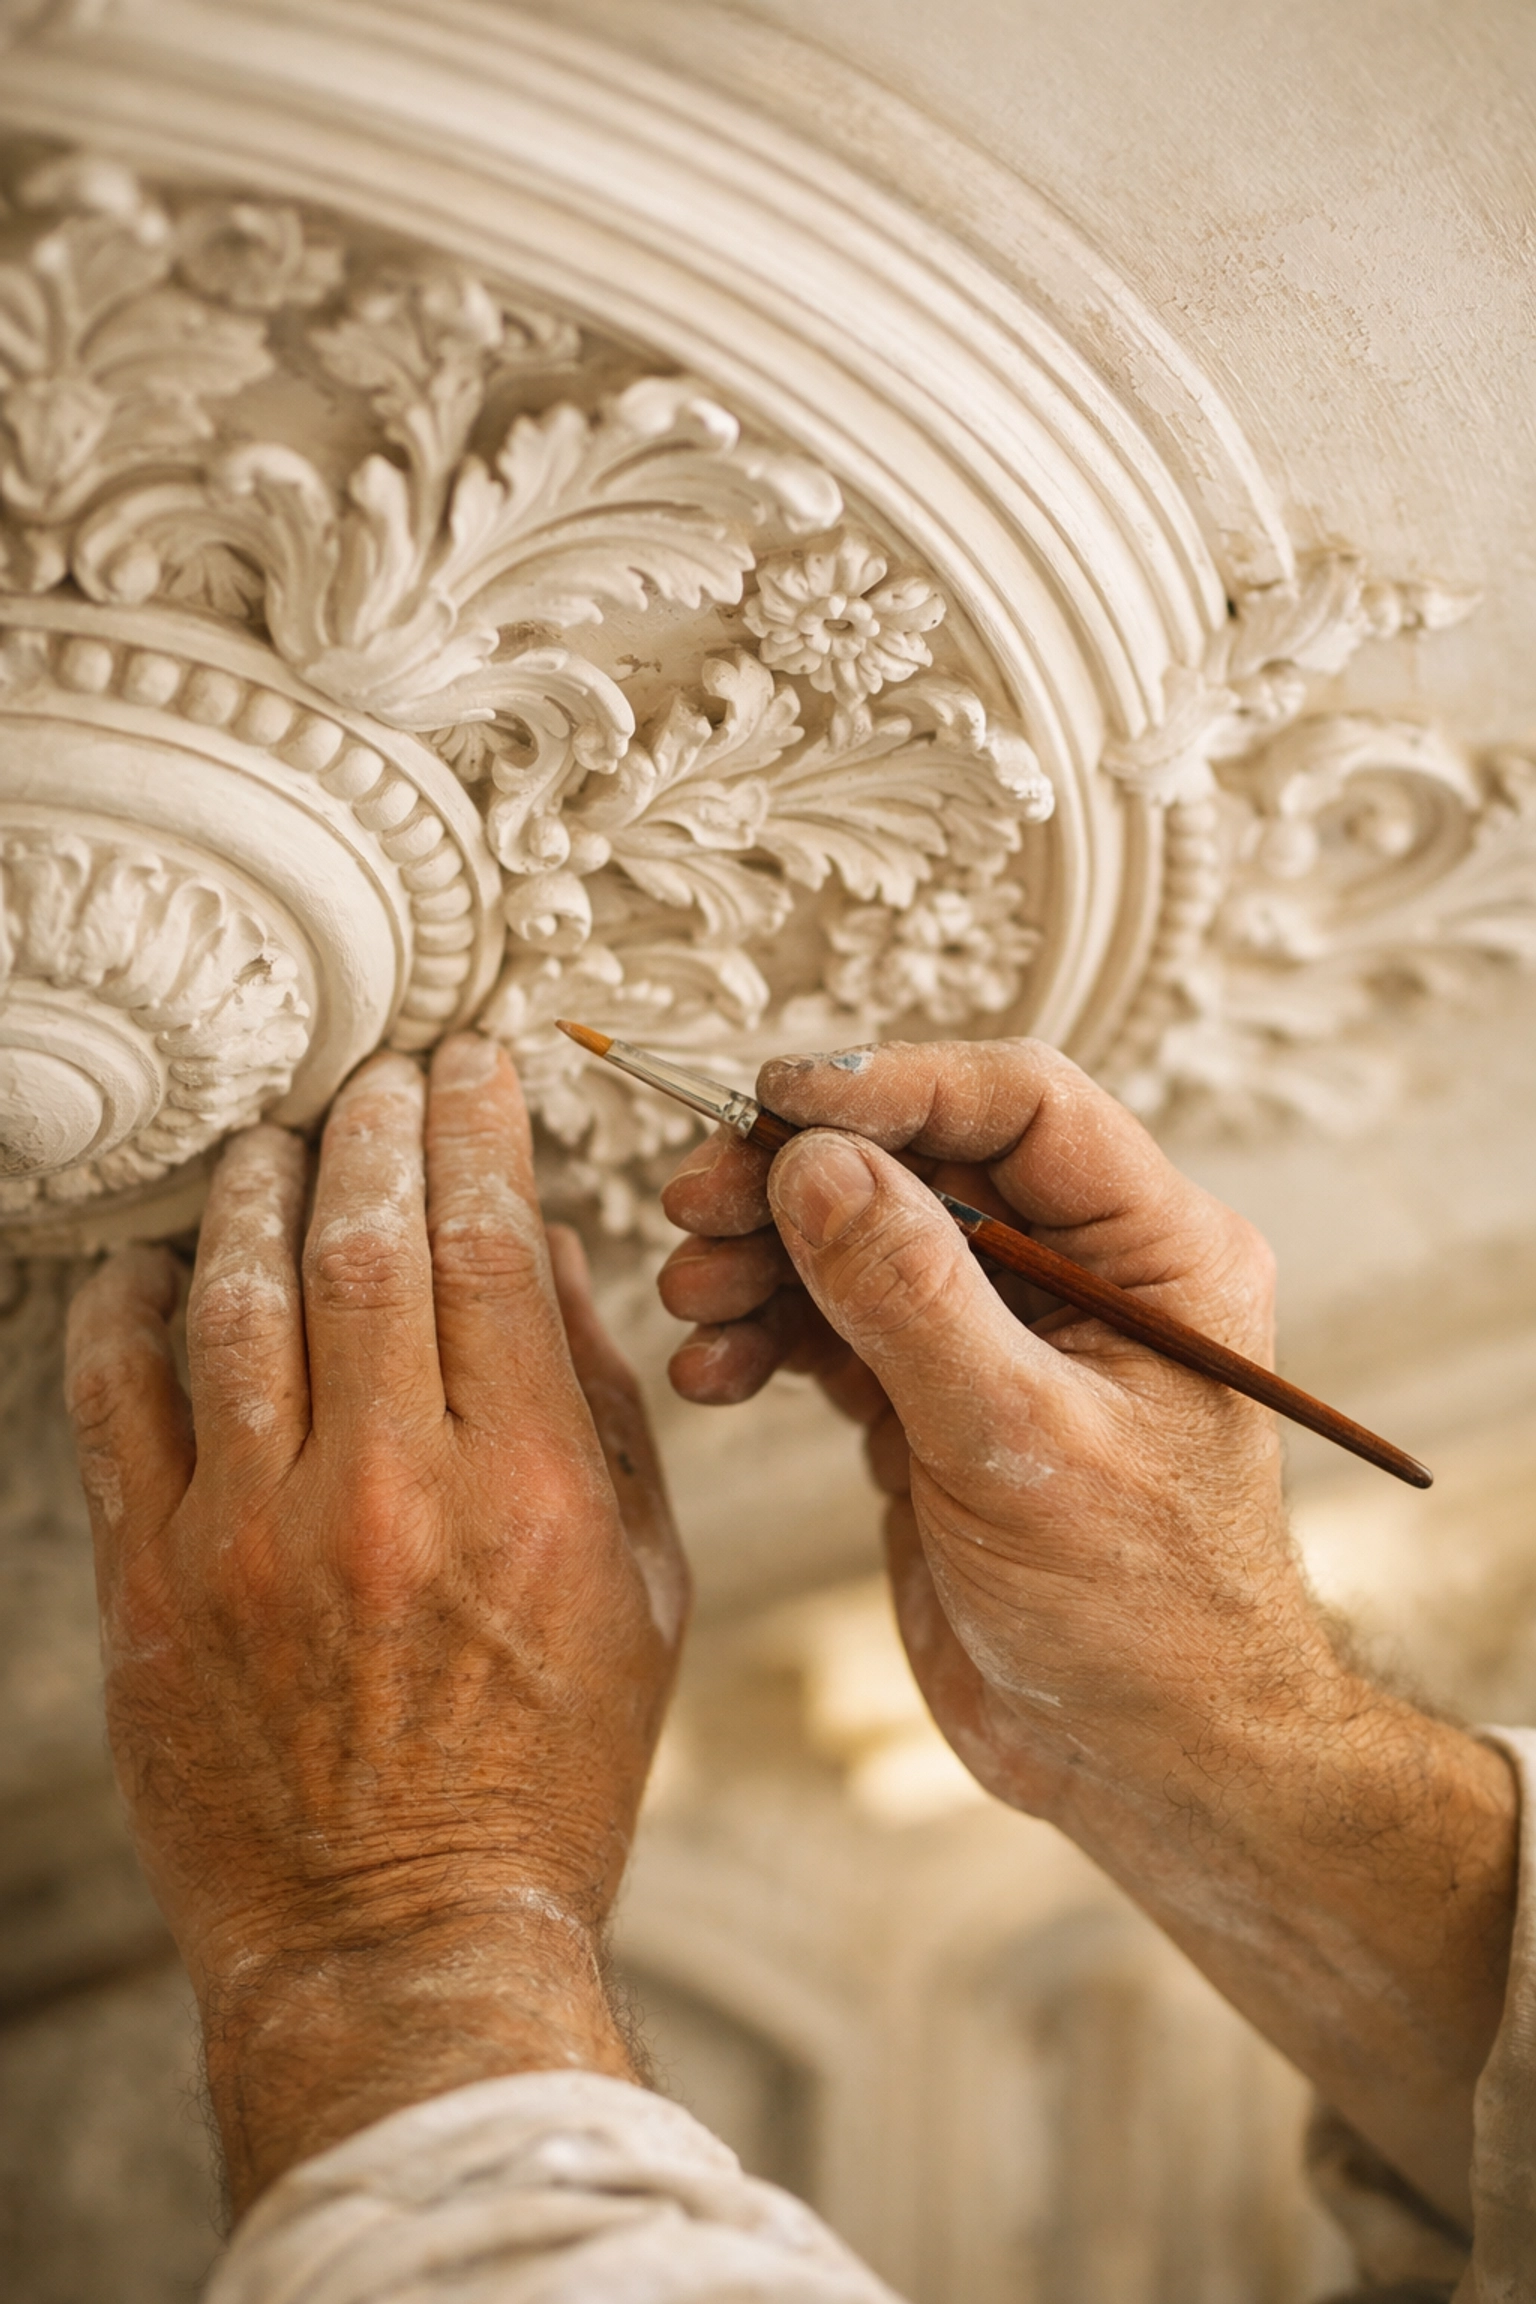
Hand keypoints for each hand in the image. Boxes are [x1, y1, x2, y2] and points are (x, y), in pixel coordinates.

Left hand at [65, 1035, 687, 2213]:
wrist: (405, 1939)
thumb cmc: (547, 1774)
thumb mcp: (644, 1593)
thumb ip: (608, 1416)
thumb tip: (551, 1266)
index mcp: (529, 1490)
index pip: (492, 1245)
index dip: (477, 1130)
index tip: (472, 1068)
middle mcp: (389, 1492)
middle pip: (364, 1243)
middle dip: (371, 1127)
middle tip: (377, 1074)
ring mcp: (255, 1537)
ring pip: (237, 1297)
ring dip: (253, 1191)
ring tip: (270, 1141)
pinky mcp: (155, 1586)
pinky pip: (117, 1402)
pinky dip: (126, 1309)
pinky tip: (149, 1260)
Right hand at [659, 1038, 1514, 2222]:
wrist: (1145, 1763)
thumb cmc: (1146, 1617)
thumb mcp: (1020, 1444)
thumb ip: (913, 1296)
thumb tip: (817, 1163)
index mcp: (1154, 1251)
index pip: (1019, 1106)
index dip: (892, 1087)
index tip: (776, 1101)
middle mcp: (1080, 1274)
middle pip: (921, 1164)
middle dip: (800, 1177)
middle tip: (698, 1198)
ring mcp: (1002, 1337)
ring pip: (864, 1241)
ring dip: (766, 1258)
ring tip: (692, 1294)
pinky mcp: (937, 1401)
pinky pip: (836, 1328)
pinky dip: (767, 1336)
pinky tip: (714, 1368)